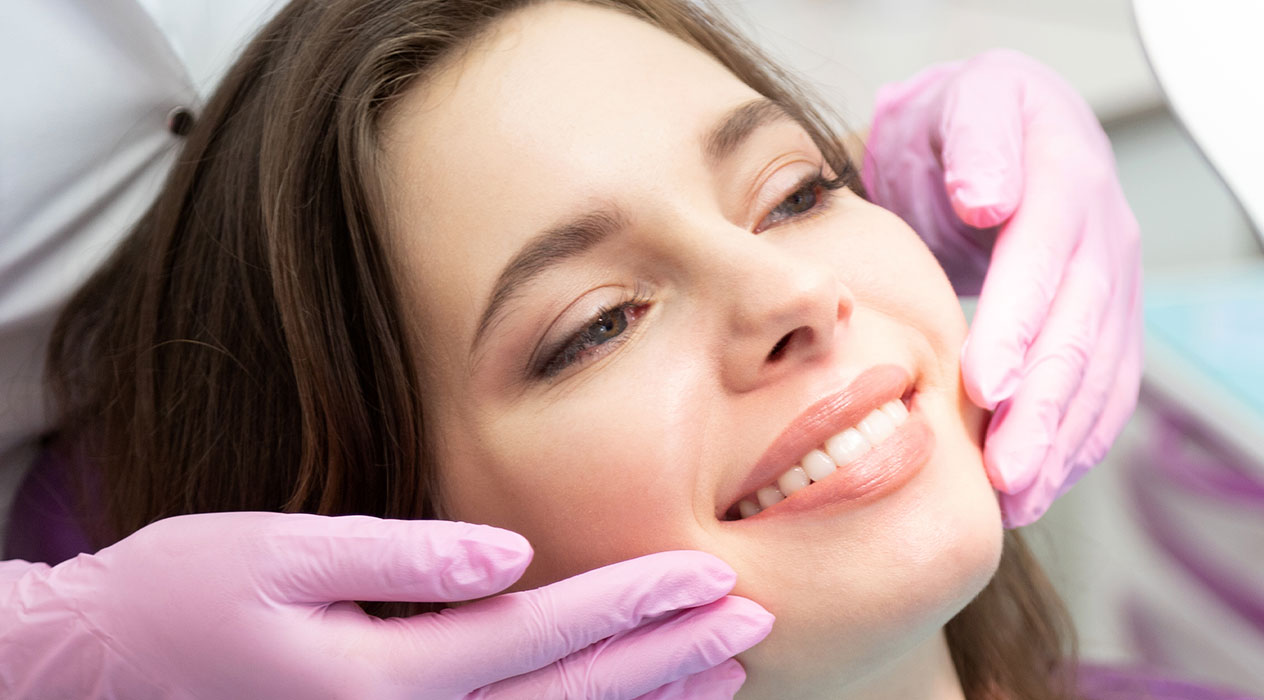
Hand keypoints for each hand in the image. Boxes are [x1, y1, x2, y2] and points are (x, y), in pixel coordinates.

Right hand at [0, 512, 769, 697]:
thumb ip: (398, 557)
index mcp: (380, 680)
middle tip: (751, 621)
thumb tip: (512, 554)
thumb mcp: (276, 553)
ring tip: (724, 674)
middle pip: (567, 698)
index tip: (704, 576)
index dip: (629, 605)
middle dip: (667, 660)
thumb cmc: (182, 595)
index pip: (538, 635)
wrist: (99, 673)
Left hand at [863, 49, 1141, 526]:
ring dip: (1063, 444)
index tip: (986, 385)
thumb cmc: (970, 122)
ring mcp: (1116, 284)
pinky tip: (1040, 489)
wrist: (1009, 128)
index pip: (1047, 259)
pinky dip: (1077, 446)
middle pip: (1082, 331)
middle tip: (1006, 471)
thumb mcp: (966, 104)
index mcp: (1067, 176)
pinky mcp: (1112, 324)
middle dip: (1046, 408)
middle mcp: (1106, 235)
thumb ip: (978, 143)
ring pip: (1101, 374)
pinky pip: (1106, 394)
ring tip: (1019, 498)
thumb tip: (989, 199)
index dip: (1019, 324)